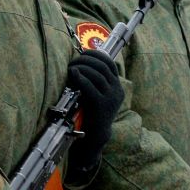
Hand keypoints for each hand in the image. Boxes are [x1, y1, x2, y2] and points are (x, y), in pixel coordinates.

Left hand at [66, 50, 123, 175]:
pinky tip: (73, 74)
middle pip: (102, 67)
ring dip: (82, 68)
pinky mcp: (102, 106)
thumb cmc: (92, 112)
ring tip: (71, 68)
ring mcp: (111, 99)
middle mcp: (117, 91)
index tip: (84, 53)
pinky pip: (91, 87)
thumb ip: (95, 80)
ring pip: (97, 75)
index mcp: (117, 87)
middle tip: (74, 61)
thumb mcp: (97, 94)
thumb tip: (83, 61)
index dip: (97, 55)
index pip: (110, 63)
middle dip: (86, 60)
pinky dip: (81, 78)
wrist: (95, 135)